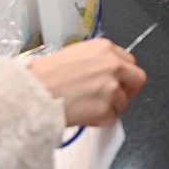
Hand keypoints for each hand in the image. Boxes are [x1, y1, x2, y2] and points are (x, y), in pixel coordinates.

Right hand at [28, 38, 146, 126]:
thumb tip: (105, 75)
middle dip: (126, 91)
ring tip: (86, 107)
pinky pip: (110, 118)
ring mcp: (111, 86)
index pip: (129, 62)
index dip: (122, 75)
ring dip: (108, 108)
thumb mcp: (74, 55)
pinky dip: (99, 121)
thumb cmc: (43, 76)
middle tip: (110, 99)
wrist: (30, 93)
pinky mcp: (106, 108)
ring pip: (123, 102)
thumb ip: (96, 62)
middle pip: (137, 79)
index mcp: (104, 48)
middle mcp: (112, 64)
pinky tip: (82, 115)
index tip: (114, 83)